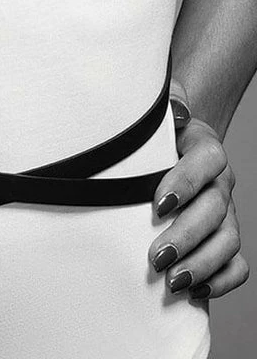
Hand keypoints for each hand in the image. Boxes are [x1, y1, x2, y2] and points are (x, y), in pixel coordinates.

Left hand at [149, 77, 249, 300]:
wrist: (176, 143)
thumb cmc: (161, 129)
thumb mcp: (159, 107)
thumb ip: (169, 102)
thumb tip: (177, 111)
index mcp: (206, 148)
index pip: (207, 162)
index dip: (185, 184)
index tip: (157, 205)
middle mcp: (221, 182)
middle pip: (215, 210)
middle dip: (187, 237)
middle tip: (157, 258)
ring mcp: (226, 212)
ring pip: (228, 241)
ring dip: (202, 264)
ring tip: (172, 282)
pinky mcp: (225, 236)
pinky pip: (238, 264)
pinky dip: (222, 281)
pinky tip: (195, 292)